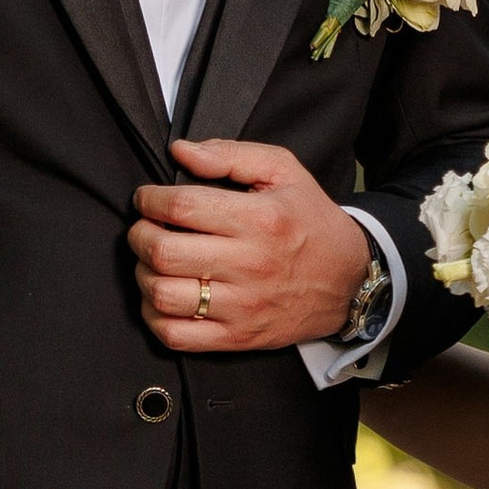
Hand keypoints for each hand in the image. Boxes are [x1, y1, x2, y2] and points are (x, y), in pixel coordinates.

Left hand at [129, 135, 372, 349]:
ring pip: (163, 294)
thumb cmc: (311, 221)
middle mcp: (250, 264)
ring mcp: (243, 306)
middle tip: (143, 228)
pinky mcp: (239, 337)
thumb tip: (181, 151)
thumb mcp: (284, 172)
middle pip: (163, 251)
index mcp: (260, 219)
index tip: (148, 198)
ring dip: (142, 274)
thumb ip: (230, 155)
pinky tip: (161, 297)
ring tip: (151, 261)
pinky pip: (176, 335)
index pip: (181, 207)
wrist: (349, 281)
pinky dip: (154, 317)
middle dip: (139, 235)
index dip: (150, 199)